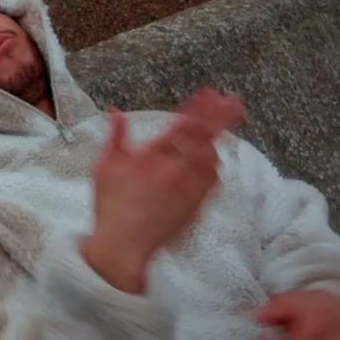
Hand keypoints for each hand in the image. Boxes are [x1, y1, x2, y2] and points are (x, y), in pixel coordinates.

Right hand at [82, 89, 244, 292]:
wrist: (124, 245)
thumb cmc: (111, 206)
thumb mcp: (105, 166)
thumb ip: (116, 136)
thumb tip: (116, 112)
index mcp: (152, 156)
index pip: (182, 125)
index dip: (199, 108)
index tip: (211, 94)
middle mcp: (175, 170)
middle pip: (205, 138)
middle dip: (221, 118)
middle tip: (234, 103)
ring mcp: (189, 188)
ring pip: (212, 158)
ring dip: (216, 141)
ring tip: (220, 128)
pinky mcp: (195, 205)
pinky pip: (212, 180)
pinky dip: (214, 165)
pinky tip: (213, 159)